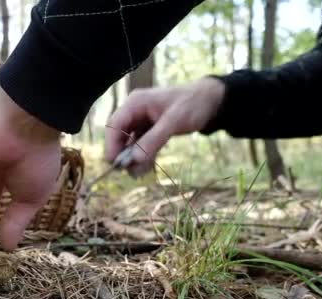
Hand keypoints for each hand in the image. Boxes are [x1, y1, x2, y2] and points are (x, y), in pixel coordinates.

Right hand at [105, 77, 224, 174]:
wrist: (211, 100)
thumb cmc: (193, 104)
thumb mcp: (174, 122)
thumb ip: (153, 140)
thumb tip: (133, 160)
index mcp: (135, 103)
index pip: (113, 125)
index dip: (111, 146)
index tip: (115, 165)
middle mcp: (134, 111)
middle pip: (118, 136)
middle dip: (124, 155)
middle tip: (132, 173)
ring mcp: (141, 121)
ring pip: (129, 143)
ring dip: (133, 159)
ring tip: (142, 173)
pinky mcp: (149, 129)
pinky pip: (140, 145)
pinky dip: (143, 156)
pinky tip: (148, 168)